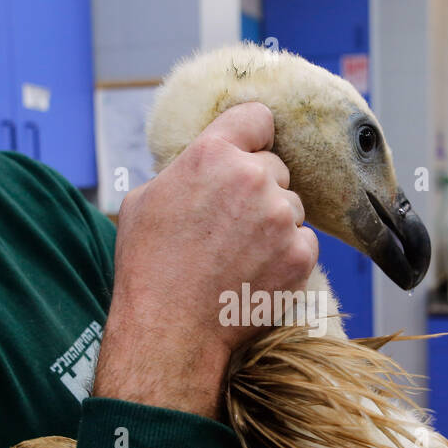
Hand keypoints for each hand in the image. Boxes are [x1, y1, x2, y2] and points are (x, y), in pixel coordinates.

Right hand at [94, 102, 317, 417]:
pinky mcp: (300, 254)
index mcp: (211, 154)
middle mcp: (252, 177)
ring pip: (291, 206)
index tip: (249, 150)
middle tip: (229, 224)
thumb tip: (202, 167)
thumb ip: (184, 170)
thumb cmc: (148, 267)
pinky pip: (303, 242)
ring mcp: (281, 217)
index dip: (252, 136)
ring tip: (238, 255)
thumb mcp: (144, 200)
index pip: (257, 117)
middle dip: (258, 190)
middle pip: (275, 167)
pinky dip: (286, 256)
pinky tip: (254, 274)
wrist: (170, 330)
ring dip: (274, 224)